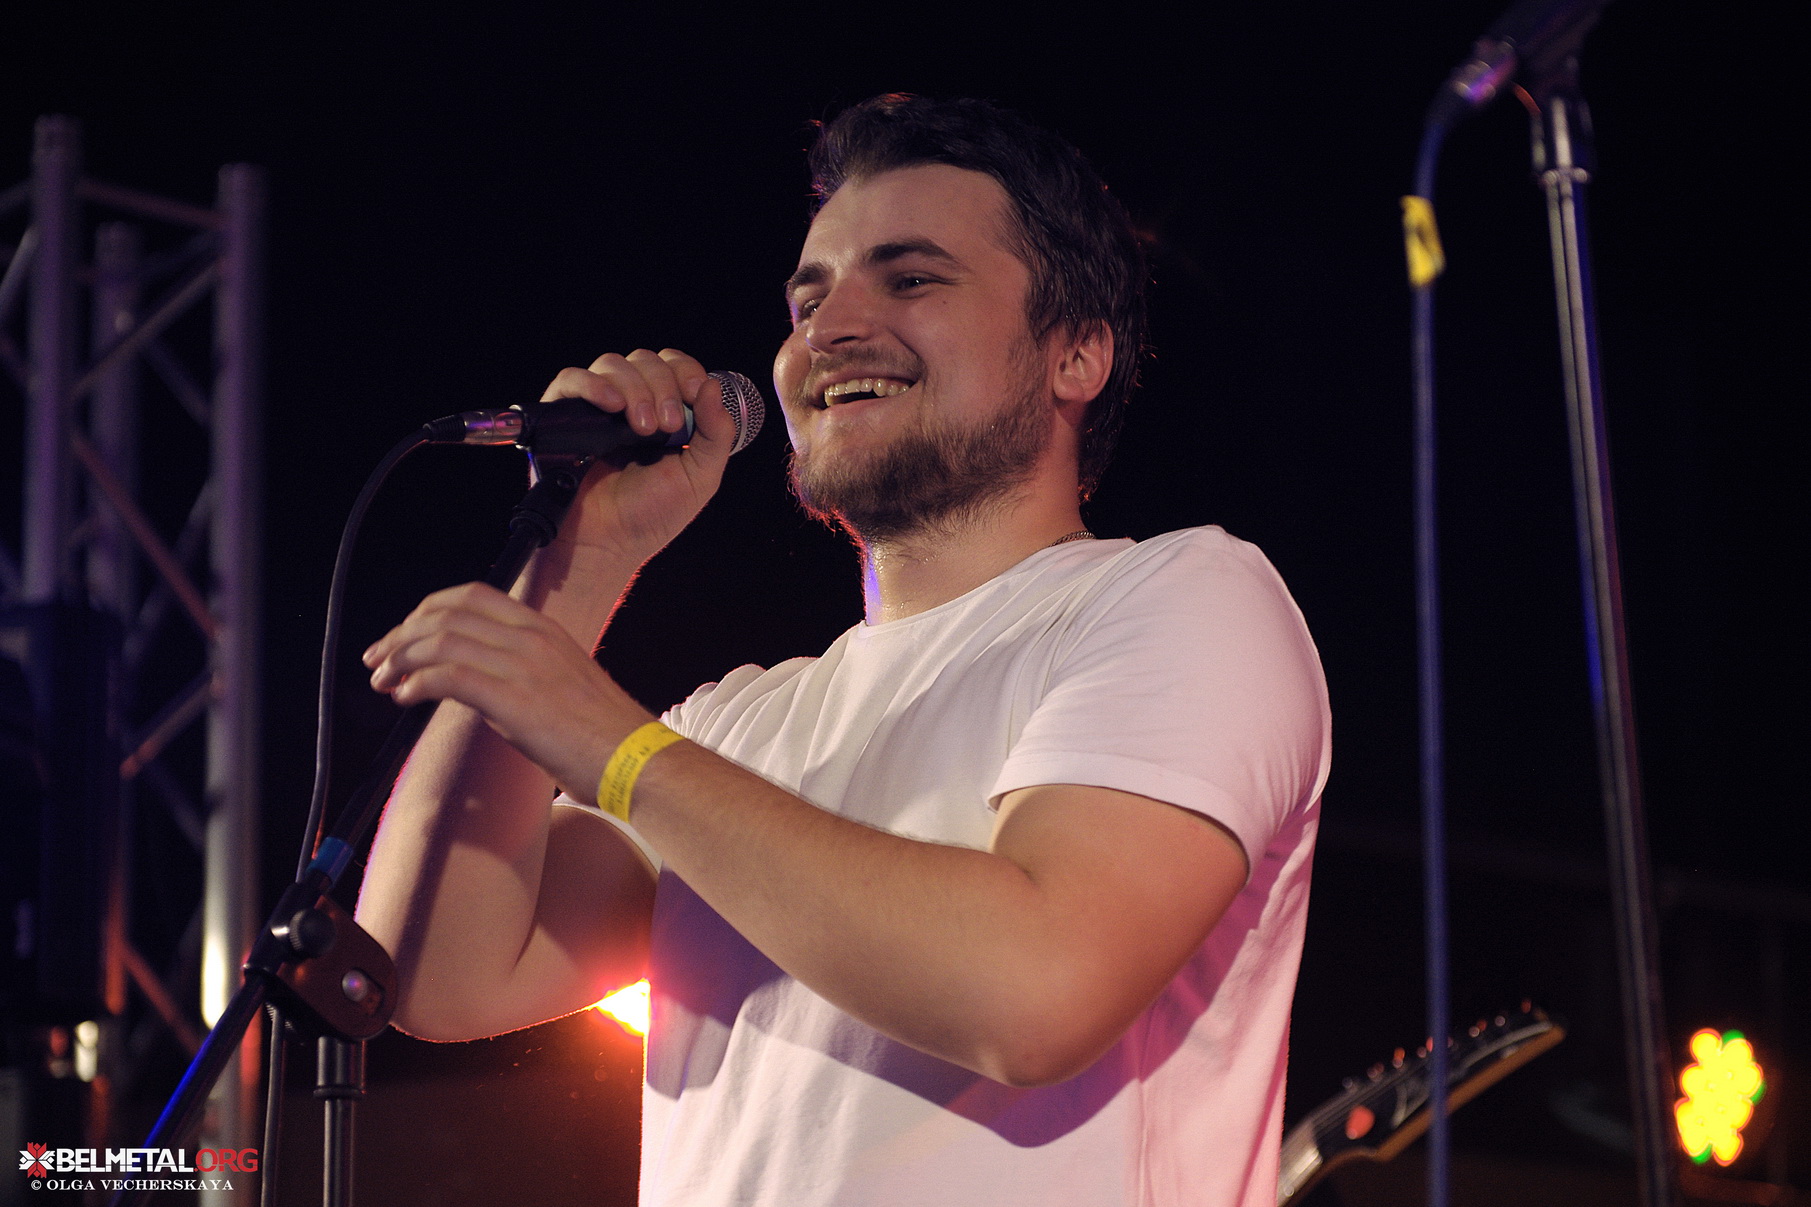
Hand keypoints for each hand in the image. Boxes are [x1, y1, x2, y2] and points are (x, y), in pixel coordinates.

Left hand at [362, 581, 649, 798]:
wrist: (634, 759)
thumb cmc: (602, 734)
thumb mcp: (561, 684)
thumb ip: (518, 672)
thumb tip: (472, 685)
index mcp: (543, 628)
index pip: (471, 596)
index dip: (427, 611)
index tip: (404, 635)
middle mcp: (531, 636)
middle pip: (447, 612)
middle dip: (402, 633)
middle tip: (378, 658)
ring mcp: (522, 663)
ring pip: (440, 639)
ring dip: (401, 658)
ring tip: (382, 681)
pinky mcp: (513, 696)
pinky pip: (447, 675)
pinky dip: (416, 683)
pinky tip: (405, 698)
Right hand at [537, 348, 739, 565]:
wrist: (607, 544)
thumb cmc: (651, 515)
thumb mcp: (700, 476)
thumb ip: (716, 433)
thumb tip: (714, 386)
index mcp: (664, 412)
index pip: (674, 367)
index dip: (686, 372)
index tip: (695, 393)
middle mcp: (630, 404)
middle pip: (646, 360)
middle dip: (662, 386)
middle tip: (666, 427)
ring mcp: (596, 408)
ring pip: (613, 365)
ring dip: (634, 389)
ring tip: (641, 429)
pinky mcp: (563, 417)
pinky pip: (571, 380)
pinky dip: (592, 384)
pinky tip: (611, 405)